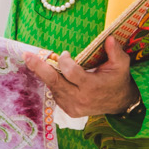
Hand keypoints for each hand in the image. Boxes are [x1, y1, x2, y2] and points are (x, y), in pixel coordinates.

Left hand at [26, 38, 140, 117]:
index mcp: (92, 87)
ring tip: (37, 62)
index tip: (66, 54)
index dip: (65, 61)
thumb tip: (109, 37)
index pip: (71, 73)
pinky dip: (53, 83)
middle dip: (39, 67)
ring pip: (53, 87)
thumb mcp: (121, 65)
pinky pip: (56, 94)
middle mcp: (80, 98)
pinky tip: (56, 75)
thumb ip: (115, 51)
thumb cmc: (118, 80)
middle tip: (27, 55)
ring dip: (46, 74)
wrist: (119, 103)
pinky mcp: (69, 110)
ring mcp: (73, 106)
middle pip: (55, 81)